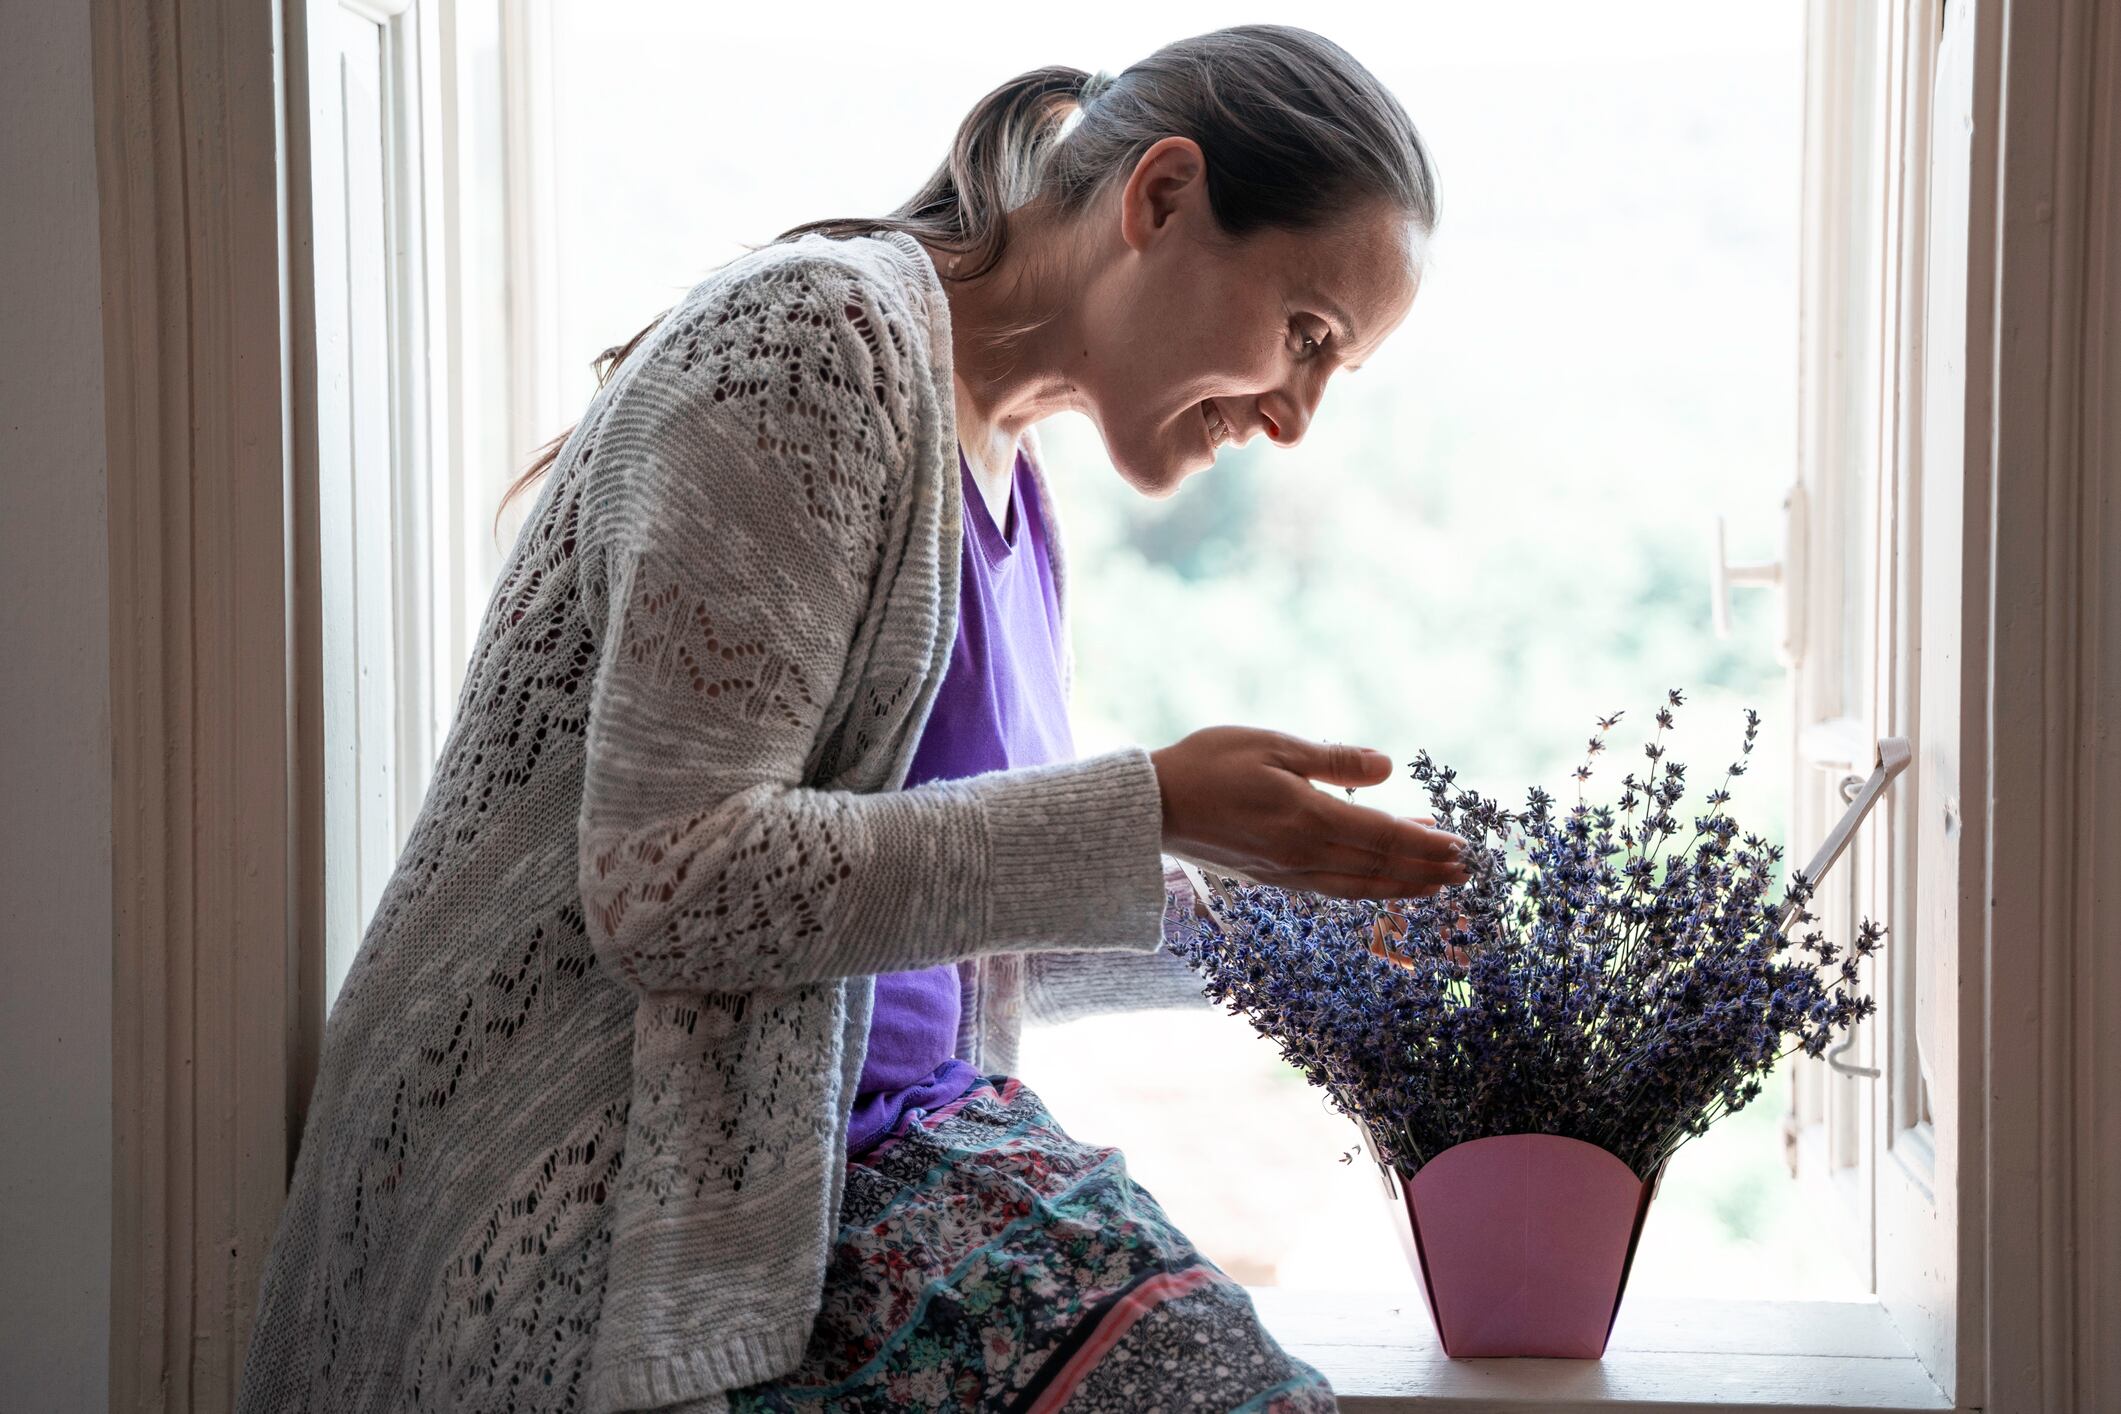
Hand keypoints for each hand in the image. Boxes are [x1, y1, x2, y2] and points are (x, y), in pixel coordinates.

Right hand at [1149, 726, 1468, 900]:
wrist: (1152, 807)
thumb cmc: (1208, 764)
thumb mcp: (1273, 745)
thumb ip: (1334, 760)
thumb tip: (1387, 768)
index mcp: (1308, 818)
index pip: (1384, 835)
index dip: (1426, 843)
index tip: (1460, 844)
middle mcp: (1304, 855)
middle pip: (1379, 869)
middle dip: (1426, 870)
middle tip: (1466, 870)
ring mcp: (1288, 872)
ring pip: (1359, 886)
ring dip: (1402, 885)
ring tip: (1435, 882)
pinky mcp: (1273, 878)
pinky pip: (1333, 889)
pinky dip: (1366, 888)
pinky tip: (1378, 881)